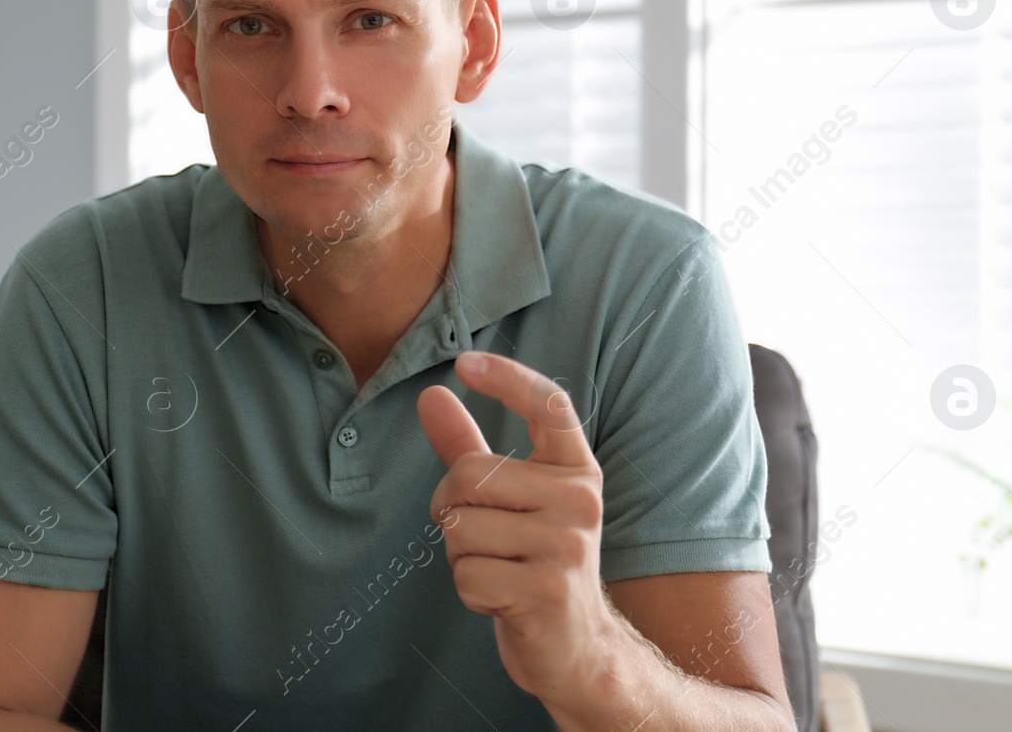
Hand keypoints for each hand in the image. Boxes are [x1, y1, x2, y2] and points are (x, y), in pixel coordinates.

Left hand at [416, 351, 616, 701]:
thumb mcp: (511, 501)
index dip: (507, 379)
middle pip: (469, 474)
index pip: (549, 406)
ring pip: (461, 528)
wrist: (579, 649)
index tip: (464, 362)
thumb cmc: (535, 564)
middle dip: (451, 508)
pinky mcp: (546, 592)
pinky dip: (470, 591)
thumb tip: (431, 395)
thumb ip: (469, 447)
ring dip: (461, 555)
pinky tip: (502, 599)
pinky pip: (467, 575)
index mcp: (577, 471)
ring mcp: (567, 547)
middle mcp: (580, 501)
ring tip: (498, 569)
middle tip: (480, 537)